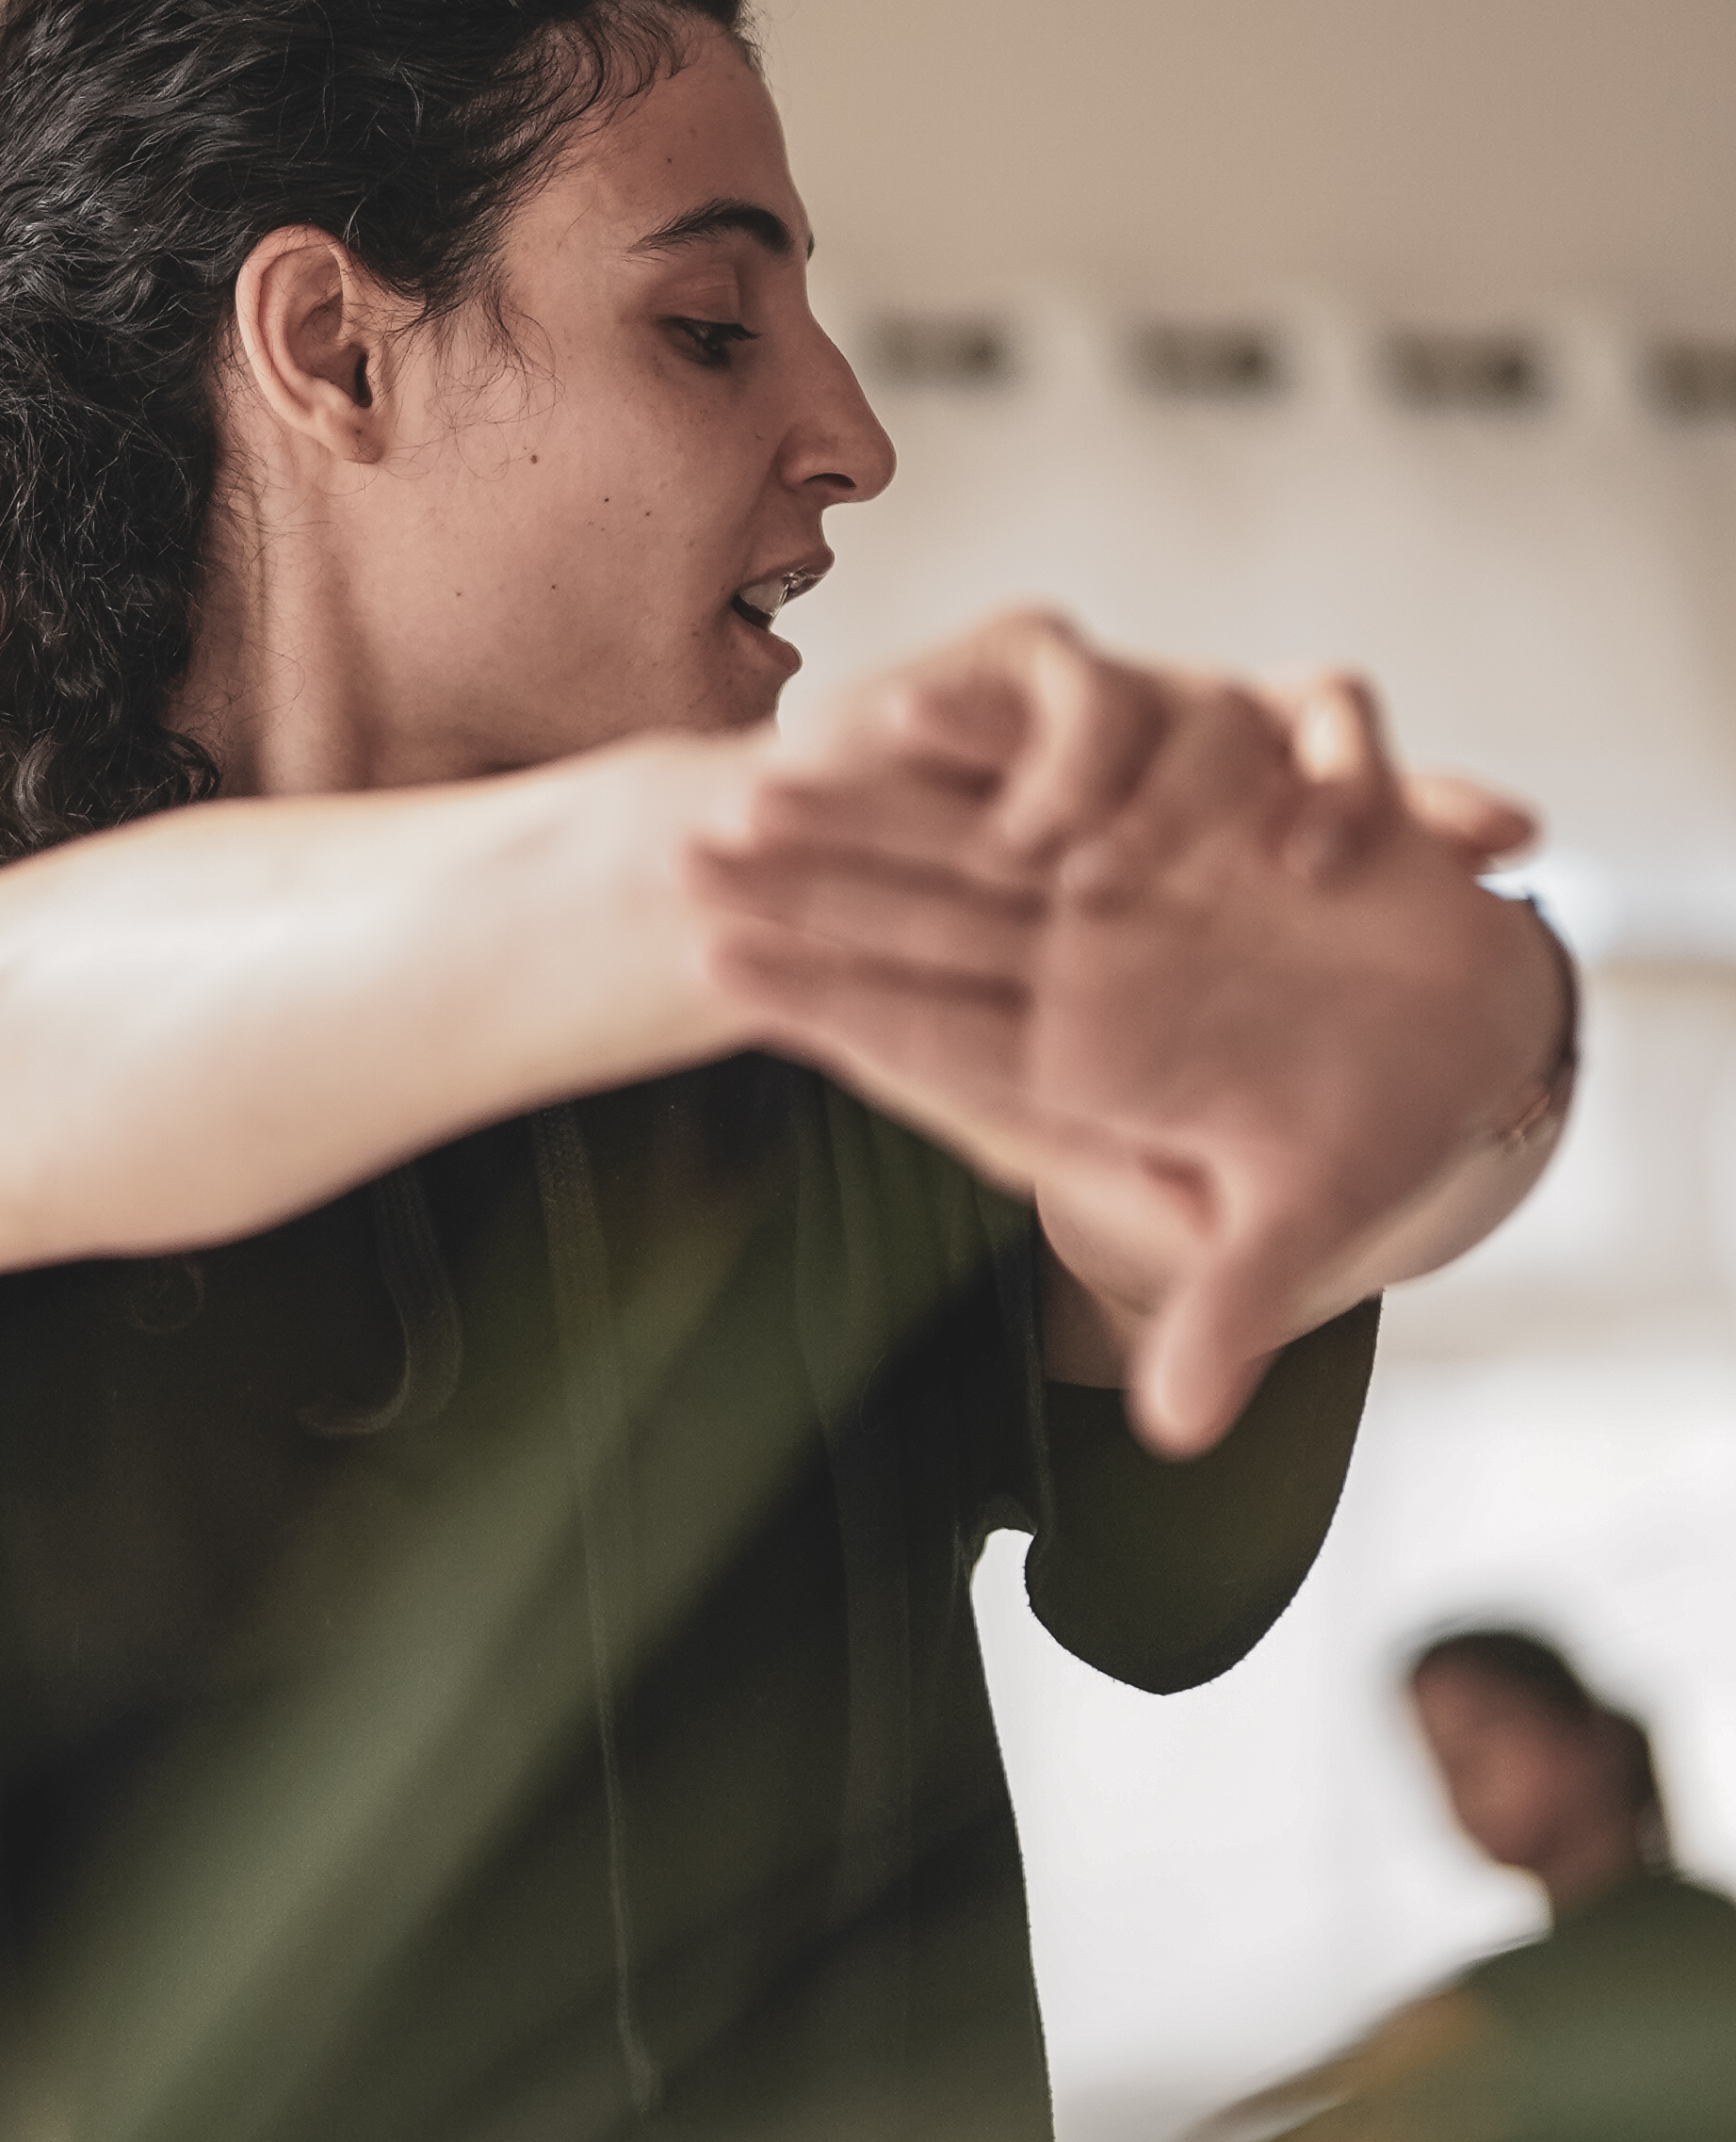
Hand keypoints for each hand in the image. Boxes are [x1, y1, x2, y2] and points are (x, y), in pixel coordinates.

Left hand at [677, 612, 1569, 1453]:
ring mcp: (1115, 895)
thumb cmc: (1381, 1128)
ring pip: (966, 845)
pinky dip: (998, 739)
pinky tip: (910, 705)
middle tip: (678, 853)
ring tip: (758, 775)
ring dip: (864, 811)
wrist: (1462, 1029)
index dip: (824, 998)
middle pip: (908, 929)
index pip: (922, 1032)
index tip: (717, 967)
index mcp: (1078, 1067)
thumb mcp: (1310, 1218)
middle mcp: (1073, 978)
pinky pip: (1069, 773)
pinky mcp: (1170, 821)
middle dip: (797, 893)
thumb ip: (1232, 1305)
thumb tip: (1175, 1435)